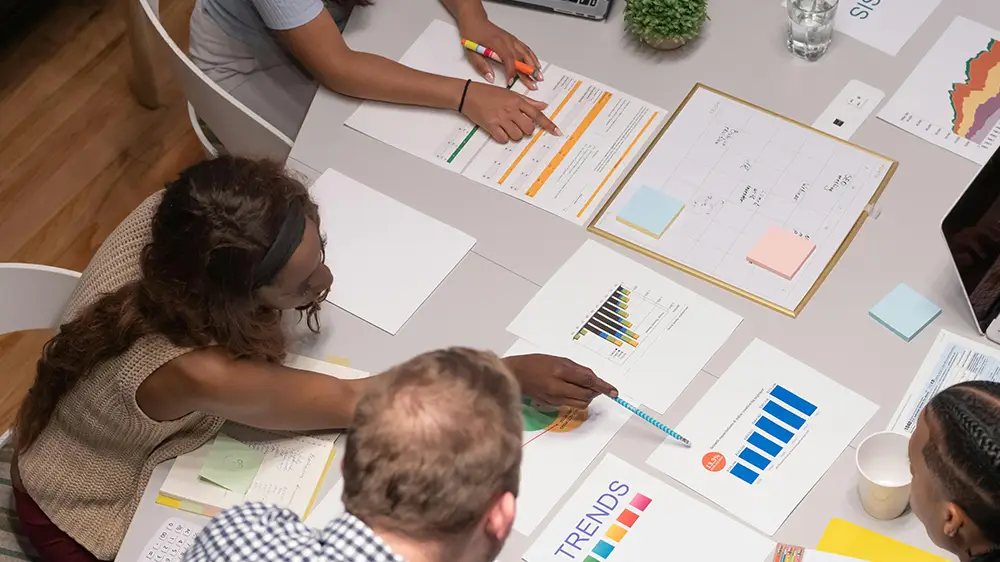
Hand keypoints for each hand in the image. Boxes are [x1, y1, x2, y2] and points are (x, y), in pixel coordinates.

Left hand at [459, 17, 540, 88]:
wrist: (475, 21)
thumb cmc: (473, 34)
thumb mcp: (471, 52)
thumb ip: (481, 66)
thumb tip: (490, 77)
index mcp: (497, 43)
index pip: (508, 59)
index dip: (511, 71)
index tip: (511, 81)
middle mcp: (507, 41)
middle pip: (521, 58)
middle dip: (528, 71)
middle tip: (534, 83)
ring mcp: (511, 40)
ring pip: (526, 53)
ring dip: (533, 65)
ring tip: (539, 75)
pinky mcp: (513, 40)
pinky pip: (525, 48)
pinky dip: (532, 56)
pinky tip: (536, 63)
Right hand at [461, 82, 560, 142]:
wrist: (467, 94)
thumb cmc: (487, 93)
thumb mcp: (510, 93)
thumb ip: (528, 101)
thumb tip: (543, 105)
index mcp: (517, 101)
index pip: (537, 114)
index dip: (548, 124)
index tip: (556, 132)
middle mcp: (511, 109)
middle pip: (528, 128)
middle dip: (526, 130)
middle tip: (518, 126)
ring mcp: (501, 118)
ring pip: (517, 136)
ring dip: (514, 135)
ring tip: (506, 127)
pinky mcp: (491, 126)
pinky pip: (503, 139)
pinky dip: (503, 138)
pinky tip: (498, 131)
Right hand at [503, 354, 617, 408]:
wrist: (515, 375)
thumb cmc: (535, 363)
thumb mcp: (558, 360)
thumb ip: (577, 369)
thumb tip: (594, 379)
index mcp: (560, 371)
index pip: (588, 381)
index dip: (603, 386)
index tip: (614, 391)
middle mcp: (558, 387)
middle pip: (586, 395)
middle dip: (595, 392)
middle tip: (596, 386)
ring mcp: (554, 398)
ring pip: (580, 403)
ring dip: (587, 397)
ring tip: (584, 388)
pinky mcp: (552, 405)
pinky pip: (571, 405)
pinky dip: (577, 399)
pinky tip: (573, 391)